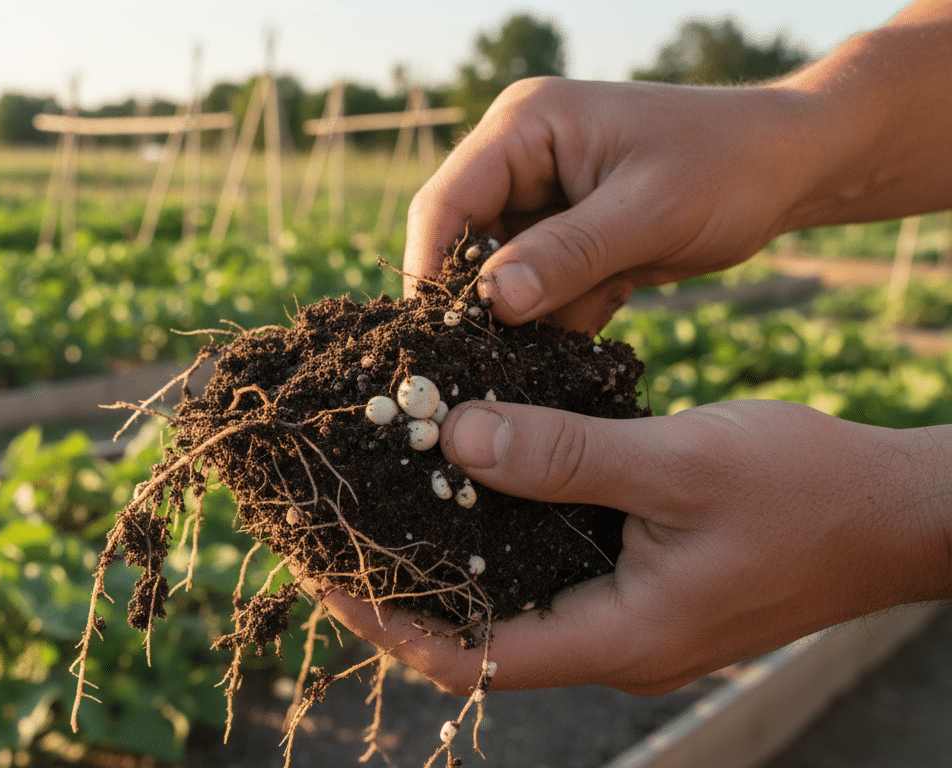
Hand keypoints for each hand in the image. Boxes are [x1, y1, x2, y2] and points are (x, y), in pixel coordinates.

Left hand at [315, 399, 951, 695]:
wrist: (896, 515)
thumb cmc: (805, 491)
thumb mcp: (678, 463)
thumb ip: (566, 455)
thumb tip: (457, 438)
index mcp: (619, 638)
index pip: (467, 655)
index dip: (386, 620)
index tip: (321, 575)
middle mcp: (613, 643)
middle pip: (475, 635)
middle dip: (399, 590)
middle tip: (333, 534)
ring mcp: (628, 618)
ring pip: (509, 602)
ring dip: (444, 561)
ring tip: (378, 507)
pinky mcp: (641, 584)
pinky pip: (549, 569)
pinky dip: (499, 535)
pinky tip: (468, 482)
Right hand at [403, 78, 831, 334]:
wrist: (793, 166)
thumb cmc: (729, 165)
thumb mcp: (649, 211)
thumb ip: (568, 255)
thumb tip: (490, 303)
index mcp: (526, 127)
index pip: (446, 202)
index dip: (430, 269)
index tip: (429, 338)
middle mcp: (521, 161)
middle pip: (464, 245)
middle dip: (476, 305)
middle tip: (477, 370)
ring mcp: (543, 203)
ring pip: (500, 278)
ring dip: (520, 323)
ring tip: (534, 366)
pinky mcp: (567, 241)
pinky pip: (539, 293)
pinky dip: (556, 326)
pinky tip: (575, 351)